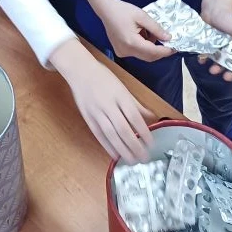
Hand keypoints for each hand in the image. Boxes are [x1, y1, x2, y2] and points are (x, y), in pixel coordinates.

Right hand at [50, 39, 154, 162]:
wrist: (80, 71)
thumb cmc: (104, 77)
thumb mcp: (123, 88)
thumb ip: (136, 104)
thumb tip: (151, 116)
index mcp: (120, 96)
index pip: (134, 117)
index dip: (143, 132)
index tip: (151, 144)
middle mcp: (108, 105)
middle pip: (123, 129)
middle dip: (134, 146)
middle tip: (144, 158)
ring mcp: (97, 112)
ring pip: (111, 135)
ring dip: (122, 149)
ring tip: (132, 160)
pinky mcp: (88, 118)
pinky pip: (99, 135)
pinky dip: (107, 146)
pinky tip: (115, 155)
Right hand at [99, 0, 173, 61]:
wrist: (106, 10)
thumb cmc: (123, 10)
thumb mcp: (142, 16)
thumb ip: (156, 28)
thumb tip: (168, 38)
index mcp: (131, 42)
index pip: (153, 52)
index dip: (165, 51)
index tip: (175, 47)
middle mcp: (126, 51)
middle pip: (149, 56)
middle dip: (159, 50)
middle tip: (166, 39)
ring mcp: (122, 53)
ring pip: (143, 55)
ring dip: (151, 47)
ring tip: (148, 31)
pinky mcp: (120, 52)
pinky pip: (137, 53)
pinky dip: (143, 46)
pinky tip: (140, 34)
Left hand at [199, 0, 231, 79]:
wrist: (212, 8)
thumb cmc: (228, 18)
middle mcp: (231, 50)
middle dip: (230, 74)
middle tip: (226, 76)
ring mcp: (220, 49)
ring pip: (219, 64)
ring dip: (217, 69)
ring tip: (212, 70)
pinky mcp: (208, 46)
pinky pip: (206, 56)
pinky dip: (203, 59)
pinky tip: (201, 60)